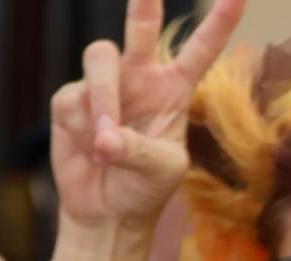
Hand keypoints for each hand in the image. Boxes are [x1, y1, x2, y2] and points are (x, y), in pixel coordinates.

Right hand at [50, 0, 244, 232]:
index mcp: (175, 90)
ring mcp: (105, 84)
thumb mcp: (161, 171)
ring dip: (104, 100)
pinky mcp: (72, 98)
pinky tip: (90, 151)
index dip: (218, 24)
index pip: (200, 51)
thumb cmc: (145, 188)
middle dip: (144, 5)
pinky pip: (74, 99)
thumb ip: (139, 150)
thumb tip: (106, 138)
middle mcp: (140, 77)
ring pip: (100, 59)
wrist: (107, 210)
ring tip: (106, 143)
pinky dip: (83, 128)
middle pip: (141, 29)